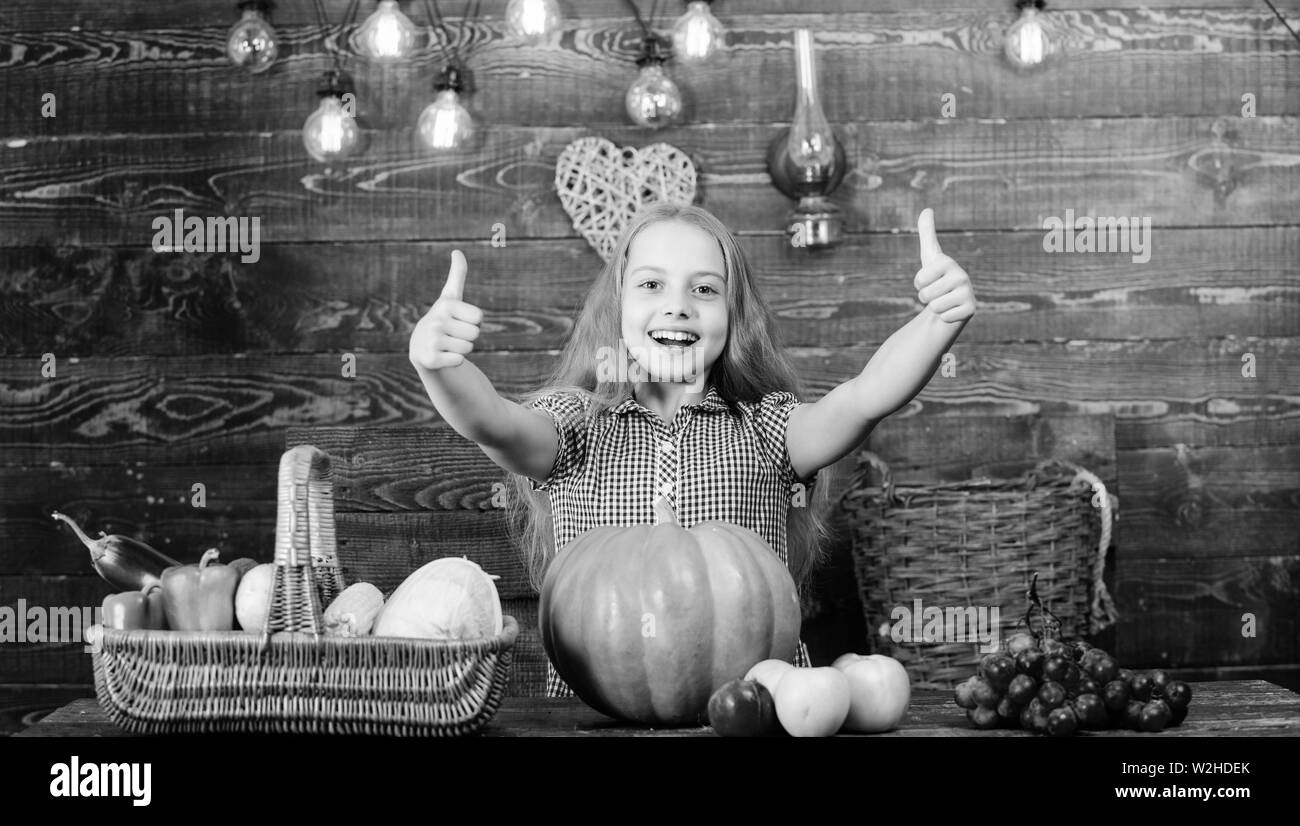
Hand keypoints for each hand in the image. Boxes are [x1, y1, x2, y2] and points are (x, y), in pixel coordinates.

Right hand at [409, 250, 483, 369]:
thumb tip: (457, 251)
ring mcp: (432, 340)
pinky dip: (454, 361)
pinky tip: (442, 356)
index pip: (479, 317)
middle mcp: (436, 320)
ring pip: (468, 348)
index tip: (460, 321)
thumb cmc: (443, 319)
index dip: (474, 321)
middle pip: (475, 333)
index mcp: (446, 304)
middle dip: (468, 336)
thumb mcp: (450, 297)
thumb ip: (457, 275)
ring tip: (447, 344)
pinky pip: (458, 360)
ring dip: (461, 349)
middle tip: (453, 335)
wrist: (421, 346)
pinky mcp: (430, 360)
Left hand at [914, 208, 975, 323]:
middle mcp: (962, 275)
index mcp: (948, 262)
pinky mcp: (971, 309)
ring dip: (936, 307)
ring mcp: (969, 293)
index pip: (918, 280)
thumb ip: (927, 233)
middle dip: (927, 298)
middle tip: (937, 293)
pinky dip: (945, 317)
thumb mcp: (930, 256)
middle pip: (925, 295)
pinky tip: (952, 309)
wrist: (952, 300)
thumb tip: (927, 209)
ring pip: (934, 307)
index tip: (929, 281)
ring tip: (944, 300)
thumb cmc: (938, 278)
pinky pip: (945, 317)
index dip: (919, 285)